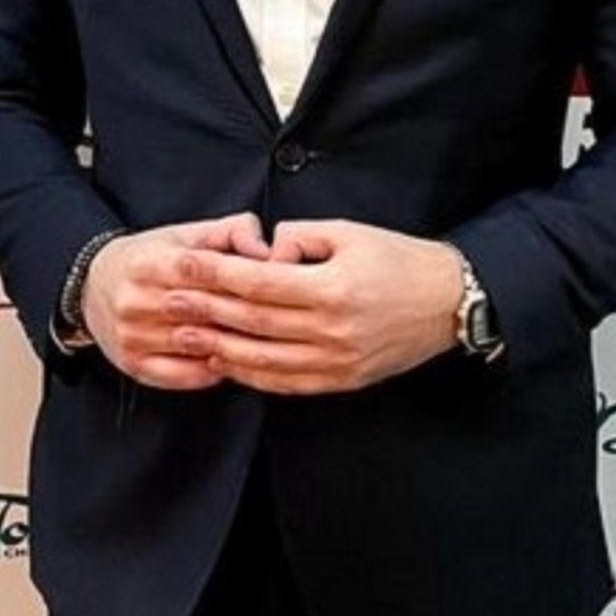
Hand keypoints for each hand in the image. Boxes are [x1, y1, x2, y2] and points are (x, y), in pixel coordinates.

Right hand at [82, 213, 269, 389]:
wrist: (92, 285)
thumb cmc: (150, 257)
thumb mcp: (186, 234)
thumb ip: (232, 231)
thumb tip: (266, 250)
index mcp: (149, 263)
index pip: (201, 271)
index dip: (240, 279)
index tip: (271, 286)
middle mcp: (135, 301)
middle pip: (201, 311)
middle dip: (242, 314)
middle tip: (277, 318)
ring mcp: (131, 336)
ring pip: (194, 346)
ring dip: (230, 345)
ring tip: (259, 342)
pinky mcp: (132, 364)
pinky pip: (181, 376)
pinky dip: (209, 371)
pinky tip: (228, 361)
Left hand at [163, 220, 462, 395]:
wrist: (447, 302)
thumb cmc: (399, 259)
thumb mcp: (351, 232)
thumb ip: (302, 237)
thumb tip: (266, 249)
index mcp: (333, 288)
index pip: (258, 283)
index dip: (216, 272)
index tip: (183, 262)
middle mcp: (331, 330)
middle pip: (253, 323)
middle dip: (205, 311)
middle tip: (168, 301)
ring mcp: (336, 361)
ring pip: (263, 361)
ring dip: (218, 349)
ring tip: (184, 336)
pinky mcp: (341, 381)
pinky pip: (286, 383)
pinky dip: (252, 375)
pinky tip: (227, 363)